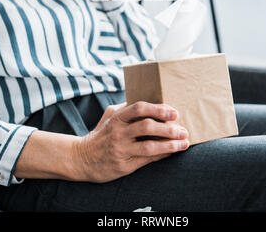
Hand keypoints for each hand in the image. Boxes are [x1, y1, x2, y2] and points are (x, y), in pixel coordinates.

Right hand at [72, 101, 188, 182]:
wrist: (81, 158)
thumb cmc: (101, 134)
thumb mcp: (109, 116)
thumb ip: (126, 107)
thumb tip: (149, 100)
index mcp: (117, 117)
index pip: (139, 108)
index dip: (158, 109)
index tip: (174, 112)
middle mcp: (118, 132)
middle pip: (147, 126)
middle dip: (168, 128)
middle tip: (183, 129)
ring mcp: (121, 150)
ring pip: (150, 146)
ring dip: (170, 144)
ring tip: (184, 143)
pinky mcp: (124, 166)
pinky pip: (147, 160)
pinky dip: (162, 155)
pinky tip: (172, 152)